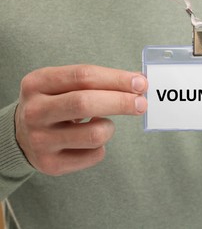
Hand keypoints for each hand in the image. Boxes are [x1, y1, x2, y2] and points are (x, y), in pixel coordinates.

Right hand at [15, 65, 147, 175]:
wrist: (22, 135)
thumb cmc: (54, 104)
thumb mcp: (63, 85)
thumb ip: (97, 81)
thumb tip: (138, 82)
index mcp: (38, 83)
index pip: (83, 76)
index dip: (116, 79)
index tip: (140, 83)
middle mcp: (35, 111)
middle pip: (85, 103)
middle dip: (121, 102)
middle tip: (142, 104)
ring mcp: (40, 140)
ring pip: (94, 134)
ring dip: (110, 128)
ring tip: (103, 124)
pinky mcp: (51, 164)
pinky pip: (94, 155)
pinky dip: (102, 146)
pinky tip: (89, 141)